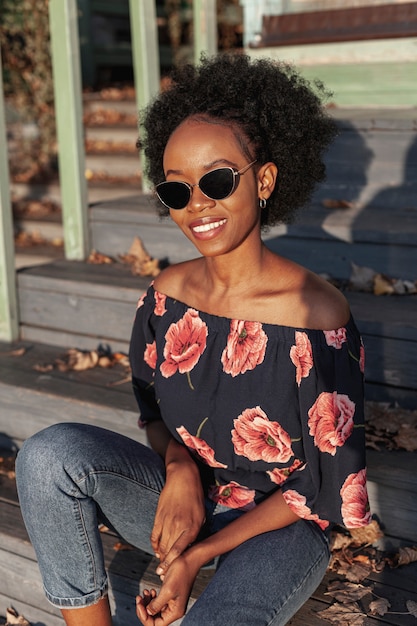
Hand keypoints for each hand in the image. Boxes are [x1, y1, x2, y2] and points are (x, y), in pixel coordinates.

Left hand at [136, 553, 198, 624]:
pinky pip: (158, 602)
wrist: (190, 560)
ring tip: (145, 592)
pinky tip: (150, 590)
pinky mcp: (170, 596)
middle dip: (144, 609)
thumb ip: (156, 604)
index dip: (145, 617)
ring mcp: (172, 603)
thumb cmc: (181, 573)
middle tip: (139, 597)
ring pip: (155, 610)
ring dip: (147, 603)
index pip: (156, 625)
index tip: (139, 604)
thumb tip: (148, 612)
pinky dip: (152, 598)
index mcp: (175, 612)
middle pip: (154, 619)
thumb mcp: (167, 590)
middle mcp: (174, 610)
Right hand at [151, 460, 204, 574]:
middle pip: (169, 551)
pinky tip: (157, 551)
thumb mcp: (201, 515)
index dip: (173, 564)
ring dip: (161, 557)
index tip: (169, 573)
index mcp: (191, 527)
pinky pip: (154, 536)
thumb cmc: (195, 497)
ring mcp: (166, 521)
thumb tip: (189, 548)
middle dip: (167, 564)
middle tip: (165, 575)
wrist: (182, 477)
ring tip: (161, 566)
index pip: (180, 551)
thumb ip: (195, 532)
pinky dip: (154, 545)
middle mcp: (178, 526)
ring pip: (161, 545)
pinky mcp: (158, 517)